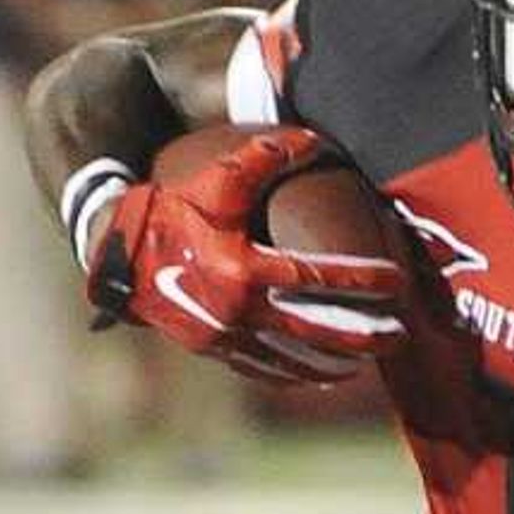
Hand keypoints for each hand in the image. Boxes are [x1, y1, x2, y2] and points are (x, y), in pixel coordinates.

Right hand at [74, 129, 408, 385]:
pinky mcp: (210, 350)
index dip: (365, 282)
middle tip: (401, 337)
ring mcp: (222, 338)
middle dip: (365, 338)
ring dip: (336, 362)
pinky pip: (263, 369)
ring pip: (293, 361)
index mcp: (242, 270)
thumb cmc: (170, 204)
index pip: (319, 281)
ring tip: (371, 358)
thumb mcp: (219, 175)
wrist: (112, 248)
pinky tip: (322, 372)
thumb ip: (271, 154)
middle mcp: (235, 312)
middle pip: (317, 334)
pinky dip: (297, 372)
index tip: (399, 282)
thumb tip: (319, 141)